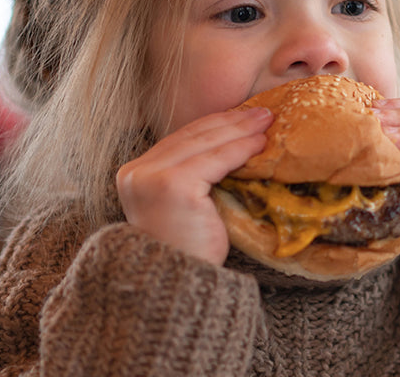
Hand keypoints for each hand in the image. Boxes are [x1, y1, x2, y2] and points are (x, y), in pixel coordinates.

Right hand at [116, 107, 272, 264]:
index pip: (179, 141)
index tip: (240, 117)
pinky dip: (240, 149)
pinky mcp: (174, 185)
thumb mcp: (183, 206)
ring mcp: (153, 177)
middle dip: (229, 121)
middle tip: (261, 113)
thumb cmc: (186, 252)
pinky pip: (215, 160)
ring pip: (204, 143)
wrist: (177, 287)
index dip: (212, 126)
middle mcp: (137, 172)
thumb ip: (192, 177)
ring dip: (240, 130)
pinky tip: (259, 143)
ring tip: (266, 122)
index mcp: (134, 174)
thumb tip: (230, 145)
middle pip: (191, 136)